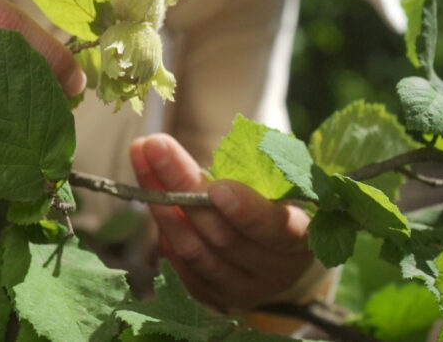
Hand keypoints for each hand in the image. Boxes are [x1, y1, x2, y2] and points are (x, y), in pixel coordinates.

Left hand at [129, 133, 312, 309]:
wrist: (280, 256)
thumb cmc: (279, 204)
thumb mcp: (281, 186)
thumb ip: (253, 172)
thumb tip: (202, 150)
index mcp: (300, 238)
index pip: (276, 228)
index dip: (247, 211)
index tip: (218, 187)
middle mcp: (272, 270)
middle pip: (221, 234)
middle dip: (182, 186)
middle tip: (154, 146)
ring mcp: (240, 288)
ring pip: (193, 250)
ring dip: (161, 203)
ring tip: (142, 159)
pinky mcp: (212, 296)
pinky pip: (179, 264)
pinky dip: (163, 229)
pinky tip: (149, 195)